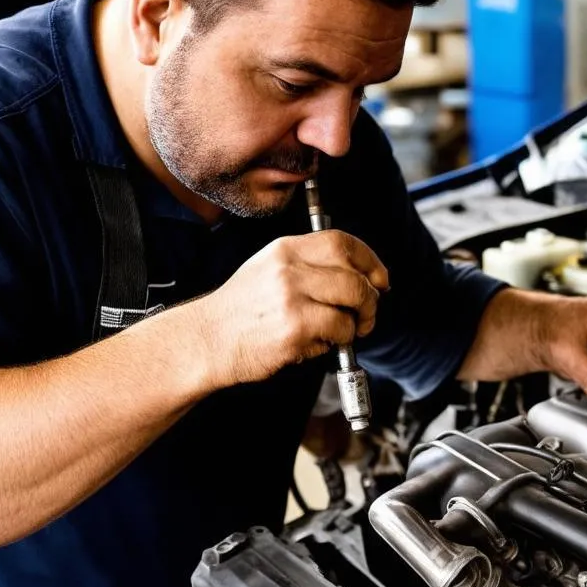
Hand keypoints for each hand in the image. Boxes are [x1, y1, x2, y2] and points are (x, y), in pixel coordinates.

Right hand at [193, 230, 388, 387]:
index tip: (380, 279)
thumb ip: (309, 266)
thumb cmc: (240, 311)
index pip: (342, 242)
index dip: (370, 261)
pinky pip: (339, 332)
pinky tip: (318, 344)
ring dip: (357, 324)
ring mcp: (291, 298)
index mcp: (285, 249)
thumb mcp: (269, 269)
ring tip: (343, 332)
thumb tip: (359, 275)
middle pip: (355, 276)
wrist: (206, 340)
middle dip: (371, 299)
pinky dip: (338, 342)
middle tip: (366, 314)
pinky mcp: (294, 328)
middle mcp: (289, 268)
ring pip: (353, 305)